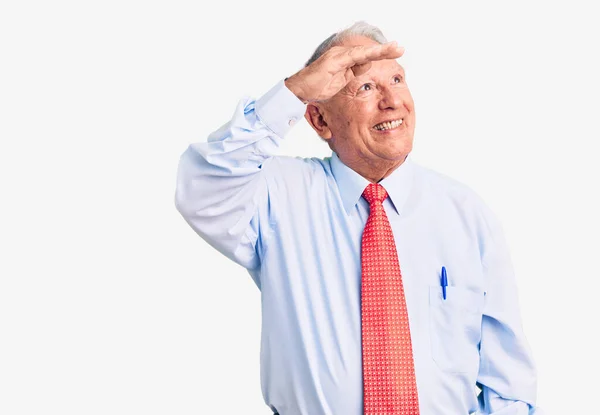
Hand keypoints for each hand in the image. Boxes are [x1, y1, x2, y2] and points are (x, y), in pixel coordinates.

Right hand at [284, 42, 404, 102]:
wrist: (299, 91)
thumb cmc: (317, 88)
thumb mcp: (341, 83)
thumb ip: (352, 74)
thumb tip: (366, 67)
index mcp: (345, 61)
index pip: (366, 56)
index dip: (381, 54)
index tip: (397, 52)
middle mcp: (342, 55)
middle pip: (367, 52)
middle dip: (384, 50)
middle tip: (400, 48)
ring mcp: (337, 57)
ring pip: (362, 52)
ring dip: (378, 51)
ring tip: (394, 49)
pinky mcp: (332, 62)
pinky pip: (351, 57)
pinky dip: (364, 55)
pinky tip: (375, 53)